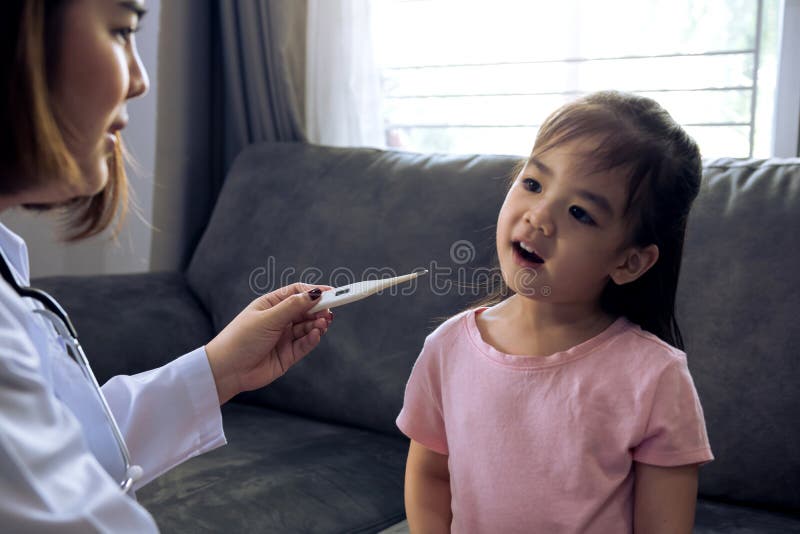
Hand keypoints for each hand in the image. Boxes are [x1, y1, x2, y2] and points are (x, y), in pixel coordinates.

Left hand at [204, 283, 332, 403]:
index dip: (314, 292)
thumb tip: (315, 293)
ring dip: (317, 324)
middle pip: (306, 310)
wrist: (227, 370)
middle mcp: (279, 320)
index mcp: (271, 305)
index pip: (297, 293)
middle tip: (329, 310)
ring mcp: (284, 337)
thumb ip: (293, 307)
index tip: (332, 293)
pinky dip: (313, 338)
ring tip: (322, 323)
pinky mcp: (288, 355)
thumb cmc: (241, 339)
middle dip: (319, 309)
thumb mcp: (268, 318)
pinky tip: (316, 334)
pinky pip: (305, 344)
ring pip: (308, 327)